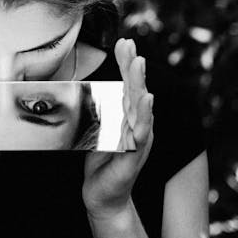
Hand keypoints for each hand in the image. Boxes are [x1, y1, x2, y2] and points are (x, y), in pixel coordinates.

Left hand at [82, 38, 153, 220]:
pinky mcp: (136, 153)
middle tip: (130, 45)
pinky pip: (142, 131)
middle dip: (133, 66)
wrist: (103, 195)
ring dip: (140, 83)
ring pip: (141, 106)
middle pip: (137, 90)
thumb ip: (99, 110)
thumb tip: (89, 87)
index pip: (128, 85)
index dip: (126, 64)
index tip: (123, 42)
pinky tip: (147, 100)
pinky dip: (145, 114)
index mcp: (129, 117)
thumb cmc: (101, 162)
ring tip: (139, 64)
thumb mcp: (97, 130)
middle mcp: (138, 125)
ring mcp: (139, 138)